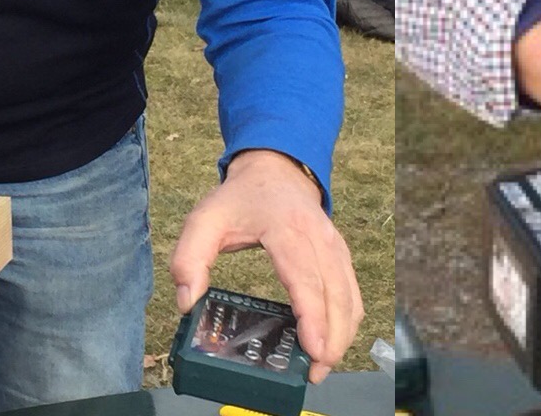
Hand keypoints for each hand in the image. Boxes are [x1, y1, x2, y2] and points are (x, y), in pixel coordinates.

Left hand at [170, 150, 362, 381]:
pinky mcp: (340, 253)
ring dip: (343, 333)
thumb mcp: (204, 219)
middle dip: (332, 338)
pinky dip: (348, 319)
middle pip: (336, 293)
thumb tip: (188, 302)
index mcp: (286, 228)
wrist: (274, 167)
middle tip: (315, 373)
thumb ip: (188, 257)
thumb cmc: (240, 198)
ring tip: (321, 365)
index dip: (313, 316)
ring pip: (350, 294)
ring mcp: (334, 244)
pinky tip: (332, 341)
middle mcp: (318, 237)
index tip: (314, 350)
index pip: (305, 277)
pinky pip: (352, 290)